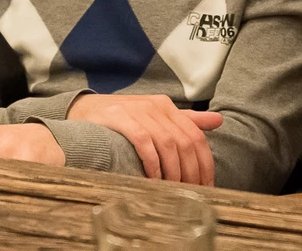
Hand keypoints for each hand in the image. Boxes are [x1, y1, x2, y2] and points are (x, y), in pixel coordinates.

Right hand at [68, 94, 221, 185]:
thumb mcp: (155, 116)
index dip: (205, 163)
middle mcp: (156, 106)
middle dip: (192, 172)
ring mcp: (139, 111)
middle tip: (192, 194)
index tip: (206, 186)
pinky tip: (153, 178)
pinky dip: (152, 162)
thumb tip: (218, 121)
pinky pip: (144, 142)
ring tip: (174, 191)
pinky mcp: (121, 118)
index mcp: (167, 107)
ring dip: (173, 171)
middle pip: (185, 142)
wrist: (83, 110)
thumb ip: (186, 120)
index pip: (196, 136)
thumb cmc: (122, 118)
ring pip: (168, 143)